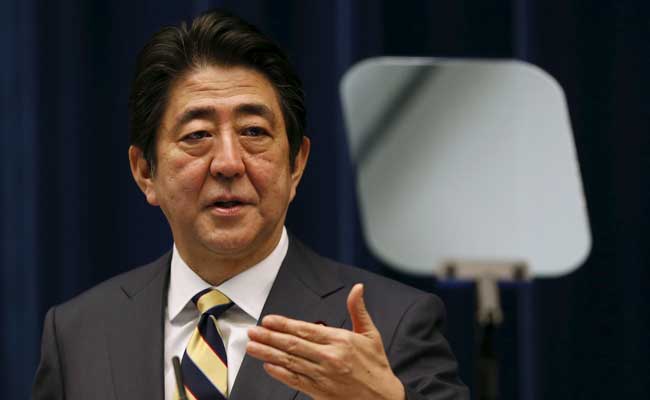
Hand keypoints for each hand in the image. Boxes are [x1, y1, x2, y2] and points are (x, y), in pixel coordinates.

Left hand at [246, 283, 404, 399]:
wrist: (383, 399)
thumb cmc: (375, 366)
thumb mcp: (371, 334)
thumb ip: (358, 310)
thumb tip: (358, 288)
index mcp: (340, 340)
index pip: (306, 330)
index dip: (284, 324)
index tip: (268, 320)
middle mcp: (329, 357)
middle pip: (293, 345)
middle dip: (269, 337)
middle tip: (252, 331)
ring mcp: (323, 375)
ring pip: (289, 362)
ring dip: (268, 353)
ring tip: (252, 346)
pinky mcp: (319, 392)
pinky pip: (295, 380)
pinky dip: (279, 373)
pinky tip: (267, 366)